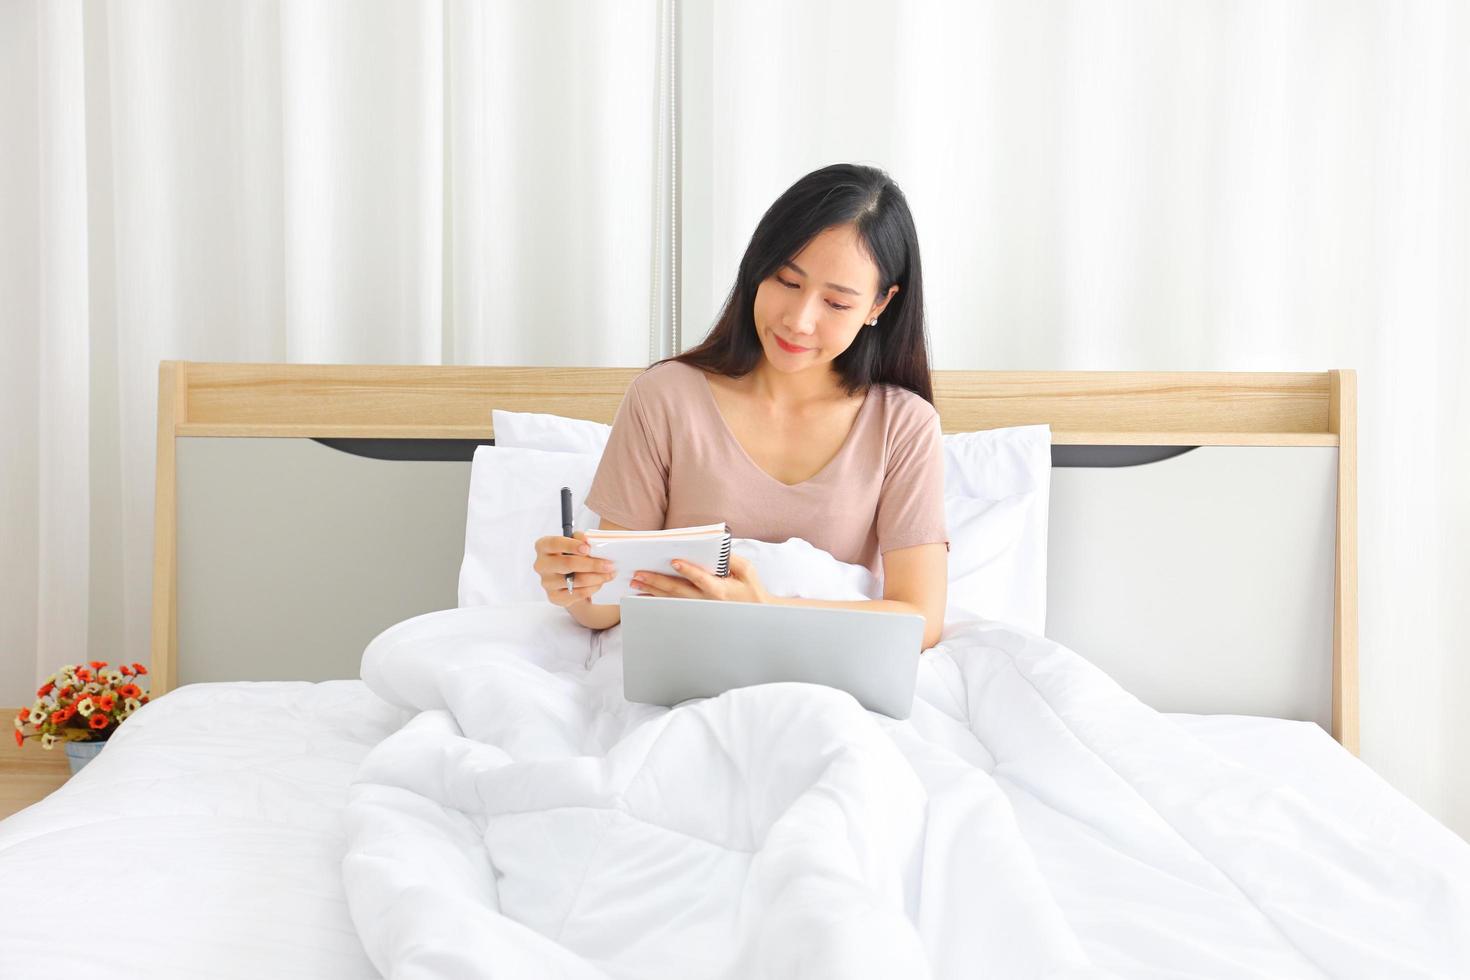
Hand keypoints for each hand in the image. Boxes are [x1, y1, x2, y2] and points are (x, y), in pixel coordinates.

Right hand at [533, 531, 616, 607]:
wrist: (567, 577)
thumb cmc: (570, 554)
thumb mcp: (574, 541)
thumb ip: (580, 538)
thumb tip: (589, 543)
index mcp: (543, 546)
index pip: (555, 543)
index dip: (571, 545)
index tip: (588, 548)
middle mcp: (541, 565)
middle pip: (567, 564)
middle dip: (592, 564)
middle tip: (609, 564)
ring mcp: (547, 582)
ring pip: (576, 580)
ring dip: (597, 577)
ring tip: (609, 574)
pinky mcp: (554, 597)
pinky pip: (578, 593)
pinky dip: (593, 588)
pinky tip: (600, 582)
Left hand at [630, 554, 767, 603]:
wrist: (756, 613)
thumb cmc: (751, 589)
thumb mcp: (747, 570)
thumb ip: (731, 558)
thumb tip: (715, 545)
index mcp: (720, 590)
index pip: (701, 579)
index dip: (687, 570)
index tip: (673, 562)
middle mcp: (706, 601)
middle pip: (678, 591)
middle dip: (657, 581)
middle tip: (639, 574)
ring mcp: (699, 608)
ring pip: (672, 599)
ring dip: (652, 591)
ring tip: (636, 583)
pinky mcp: (695, 611)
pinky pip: (673, 605)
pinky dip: (657, 600)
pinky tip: (644, 595)